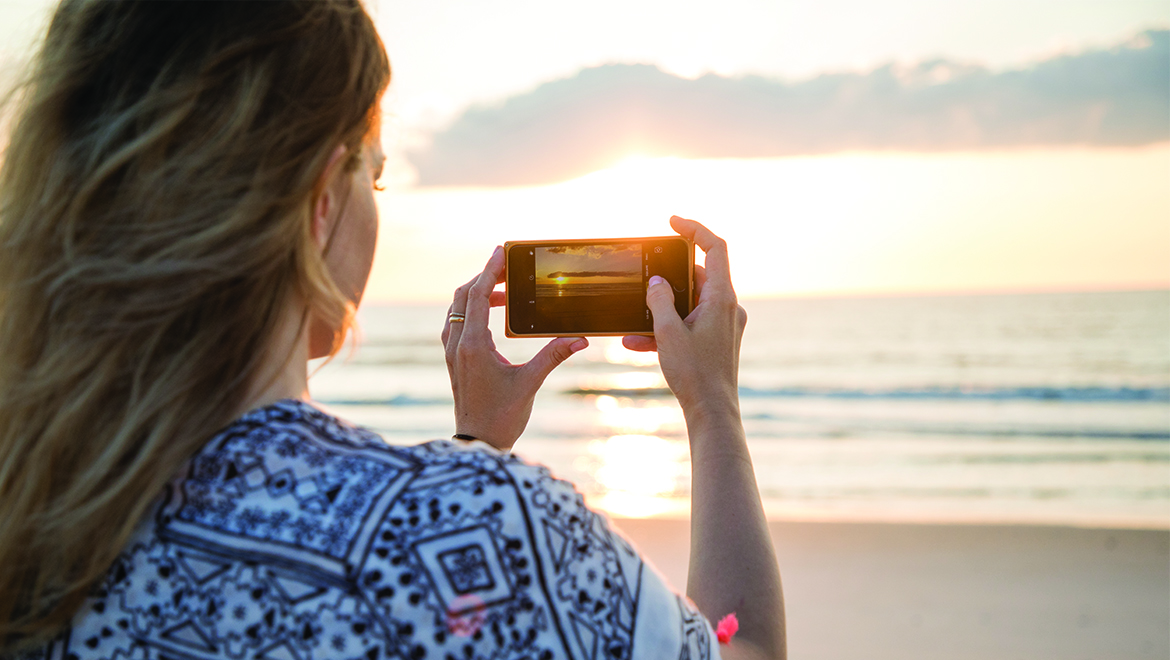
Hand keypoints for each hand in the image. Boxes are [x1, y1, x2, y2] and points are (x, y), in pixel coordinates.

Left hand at [442, 246, 587, 450]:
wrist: (478, 443)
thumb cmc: (501, 417)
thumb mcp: (530, 383)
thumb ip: (554, 356)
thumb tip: (580, 338)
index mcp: (473, 346)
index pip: (476, 296)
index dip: (489, 270)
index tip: (501, 251)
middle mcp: (458, 345)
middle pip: (462, 296)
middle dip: (483, 278)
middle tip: (507, 268)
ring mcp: (453, 352)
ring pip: (457, 309)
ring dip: (476, 294)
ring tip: (503, 291)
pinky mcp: (455, 360)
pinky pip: (458, 323)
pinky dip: (472, 311)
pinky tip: (492, 315)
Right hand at [623, 216, 746, 426]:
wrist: (712, 412)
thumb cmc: (695, 374)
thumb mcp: (668, 333)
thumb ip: (659, 300)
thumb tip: (656, 281)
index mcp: (722, 298)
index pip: (715, 247)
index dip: (694, 229)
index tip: (673, 221)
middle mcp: (728, 307)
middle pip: (697, 276)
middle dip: (667, 280)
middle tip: (644, 280)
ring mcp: (725, 324)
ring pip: (690, 303)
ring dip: (661, 310)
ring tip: (635, 323)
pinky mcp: (718, 339)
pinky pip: (690, 323)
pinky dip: (668, 328)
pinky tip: (639, 344)